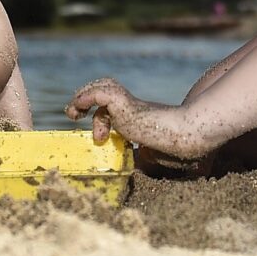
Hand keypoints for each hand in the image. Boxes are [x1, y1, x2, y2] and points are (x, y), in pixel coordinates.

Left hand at [65, 79, 210, 161]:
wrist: (182, 132)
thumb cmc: (174, 142)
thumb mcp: (153, 148)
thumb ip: (145, 153)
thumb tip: (142, 167)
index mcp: (137, 112)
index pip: (114, 99)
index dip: (99, 107)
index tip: (92, 126)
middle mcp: (132, 104)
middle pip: (105, 88)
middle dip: (87, 98)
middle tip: (75, 114)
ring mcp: (128, 102)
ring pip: (101, 88)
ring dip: (83, 98)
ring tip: (74, 113)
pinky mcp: (124, 103)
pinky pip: (99, 95)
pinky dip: (86, 99)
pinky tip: (78, 109)